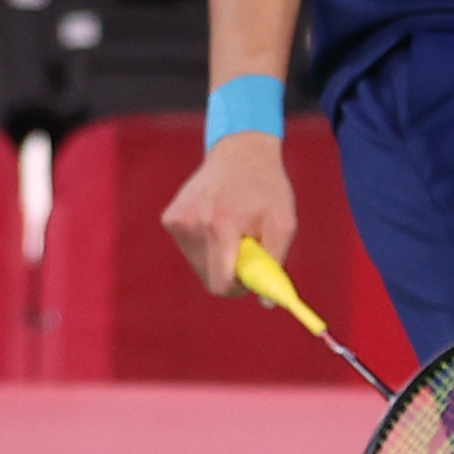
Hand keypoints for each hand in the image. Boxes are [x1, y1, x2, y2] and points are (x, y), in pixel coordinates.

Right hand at [159, 133, 297, 297]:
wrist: (239, 150)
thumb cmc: (266, 188)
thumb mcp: (283, 223)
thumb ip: (273, 263)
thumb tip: (266, 302)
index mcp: (222, 224)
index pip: (220, 281)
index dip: (237, 289)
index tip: (248, 282)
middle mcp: (194, 223)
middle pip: (208, 276)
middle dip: (229, 272)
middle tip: (246, 248)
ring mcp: (178, 220)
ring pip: (199, 264)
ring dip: (217, 256)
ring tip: (232, 227)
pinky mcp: (170, 219)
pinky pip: (190, 249)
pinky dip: (205, 244)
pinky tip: (216, 219)